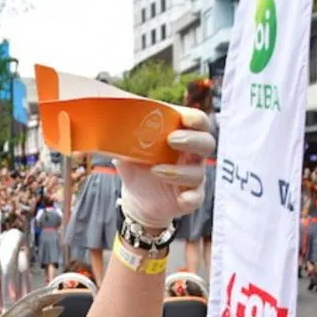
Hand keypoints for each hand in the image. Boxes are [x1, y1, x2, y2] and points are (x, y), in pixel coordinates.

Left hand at [115, 105, 215, 227]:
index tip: (184, 118)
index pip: (199, 122)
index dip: (196, 119)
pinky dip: (191, 198)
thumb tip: (109, 123)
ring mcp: (192, 177)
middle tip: (172, 140)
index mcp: (181, 135)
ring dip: (179, 171)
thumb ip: (123, 135)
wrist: (136, 196)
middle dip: (192, 140)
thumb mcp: (128, 148)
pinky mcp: (189, 197)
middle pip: (207, 143)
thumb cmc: (137, 164)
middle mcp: (192, 155)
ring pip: (198, 172)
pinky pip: (197, 198)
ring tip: (156, 171)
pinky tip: (182, 198)